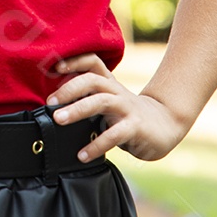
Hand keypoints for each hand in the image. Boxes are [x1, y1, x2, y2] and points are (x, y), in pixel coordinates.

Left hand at [44, 52, 187, 163]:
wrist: (165, 125)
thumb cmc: (128, 115)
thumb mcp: (108, 102)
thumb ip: (87, 99)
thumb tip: (55, 106)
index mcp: (109, 84)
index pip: (93, 63)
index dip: (74, 61)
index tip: (54, 68)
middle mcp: (117, 92)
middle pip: (92, 80)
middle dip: (69, 88)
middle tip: (50, 102)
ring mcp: (127, 108)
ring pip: (101, 101)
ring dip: (77, 109)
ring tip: (59, 120)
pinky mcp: (136, 127)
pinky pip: (114, 134)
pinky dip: (96, 145)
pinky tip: (82, 155)